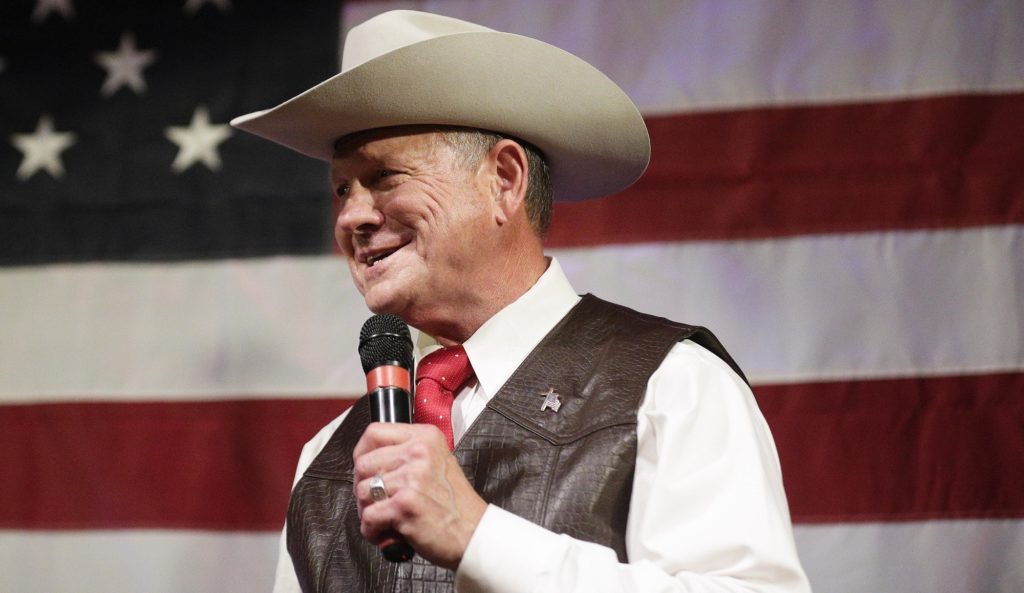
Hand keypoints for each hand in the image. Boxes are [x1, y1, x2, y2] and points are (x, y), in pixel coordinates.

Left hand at [353, 422, 486, 569]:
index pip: (374, 432)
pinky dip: (372, 530)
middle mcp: (419, 453)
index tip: (366, 469)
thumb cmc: (455, 504)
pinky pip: (368, 517)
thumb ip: (408, 454)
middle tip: (378, 502)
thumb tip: (369, 460)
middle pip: (362, 464)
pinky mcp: (404, 505)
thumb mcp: (437, 462)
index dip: (362, 453)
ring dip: (368, 512)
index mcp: (426, 437)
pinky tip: (388, 532)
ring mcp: (412, 478)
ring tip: (387, 519)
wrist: (474, 533)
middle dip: (364, 488)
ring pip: (361, 492)